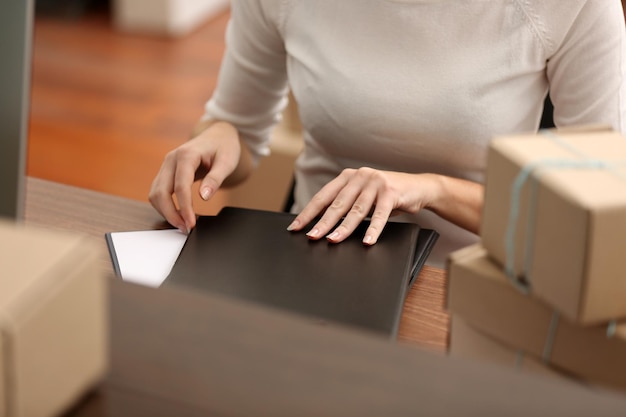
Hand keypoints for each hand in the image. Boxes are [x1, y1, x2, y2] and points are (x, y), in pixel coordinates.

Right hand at [149, 121, 243, 232]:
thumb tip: (204, 196)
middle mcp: (171, 159)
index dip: (184, 207)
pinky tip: (179, 214)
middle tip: (186, 228)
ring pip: (155, 194)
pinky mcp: (166, 173)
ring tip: (183, 224)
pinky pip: (158, 192)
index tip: (191, 223)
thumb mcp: (227, 162)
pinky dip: (165, 206)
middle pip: (161, 192)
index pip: (180, 186)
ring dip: (166, 211)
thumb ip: (216, 179)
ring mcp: (166, 166)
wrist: (217, 136)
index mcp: (186, 155)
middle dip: (171, 213)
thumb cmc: (224, 147)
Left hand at [286, 168, 437, 244]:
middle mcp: (360, 176)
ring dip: (344, 228)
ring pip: (356, 210)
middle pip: (337, 204)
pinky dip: (373, 230)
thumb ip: (346, 205)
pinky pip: (380, 215)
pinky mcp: (391, 192)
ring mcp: (375, 183)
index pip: (323, 196)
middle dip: (323, 222)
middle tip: (312, 236)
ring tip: (333, 240)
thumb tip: (322, 224)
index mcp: (348, 177)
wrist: (419, 187)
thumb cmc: (387, 195)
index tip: (296, 227)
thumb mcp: (363, 197)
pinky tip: (366, 241)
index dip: (308, 212)